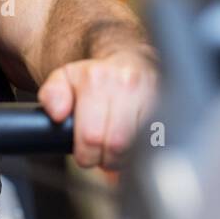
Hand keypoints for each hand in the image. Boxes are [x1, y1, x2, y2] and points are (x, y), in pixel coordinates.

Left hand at [37, 49, 157, 169]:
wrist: (129, 60)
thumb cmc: (94, 77)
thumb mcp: (63, 80)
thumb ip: (51, 95)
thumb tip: (58, 114)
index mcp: (96, 80)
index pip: (91, 137)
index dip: (86, 154)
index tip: (85, 153)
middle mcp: (126, 84)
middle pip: (117, 145)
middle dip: (106, 159)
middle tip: (101, 154)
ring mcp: (151, 93)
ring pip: (139, 146)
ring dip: (127, 156)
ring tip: (117, 148)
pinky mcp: (168, 105)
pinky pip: (158, 141)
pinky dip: (145, 149)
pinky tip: (135, 141)